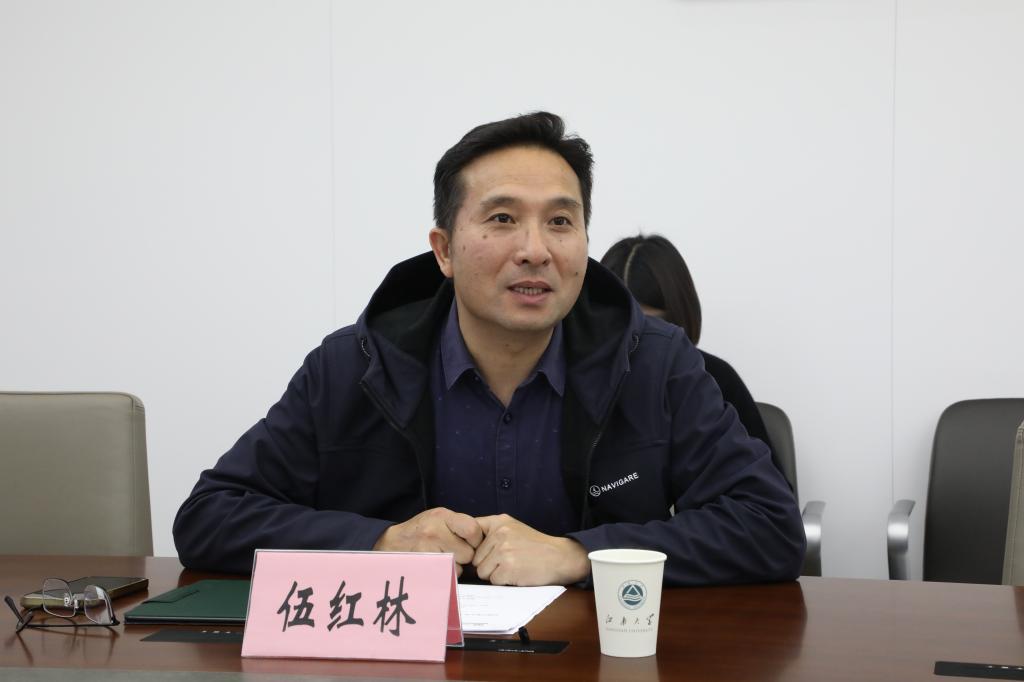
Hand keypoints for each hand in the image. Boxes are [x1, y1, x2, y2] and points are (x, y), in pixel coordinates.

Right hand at [373, 507, 483, 574]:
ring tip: (441, 558)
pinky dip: (445, 574)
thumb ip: (459, 525)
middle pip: (468, 553)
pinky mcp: (423, 566)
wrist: (391, 543)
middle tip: (452, 552)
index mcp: (442, 517)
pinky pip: (446, 576)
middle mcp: (435, 532)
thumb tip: (483, 539)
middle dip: (464, 556)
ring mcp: (427, 550)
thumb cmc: (420, 530)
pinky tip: (436, 566)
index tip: (469, 542)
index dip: (475, 540)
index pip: (473, 530)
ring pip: (458, 568)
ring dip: (455, 567)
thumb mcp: (439, 518)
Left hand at [473, 514, 589, 585]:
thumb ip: (491, 533)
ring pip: (482, 571)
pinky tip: (518, 574)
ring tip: (514, 567)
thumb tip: (465, 548)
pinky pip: (494, 581)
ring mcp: (503, 550)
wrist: (560, 557)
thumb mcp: (513, 528)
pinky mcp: (508, 567)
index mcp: (499, 521)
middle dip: (488, 564)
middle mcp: (499, 533)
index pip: (469, 533)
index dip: (472, 547)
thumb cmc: (535, 546)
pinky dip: (505, 581)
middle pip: (475, 558)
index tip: (480, 552)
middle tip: (509, 561)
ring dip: (496, 574)